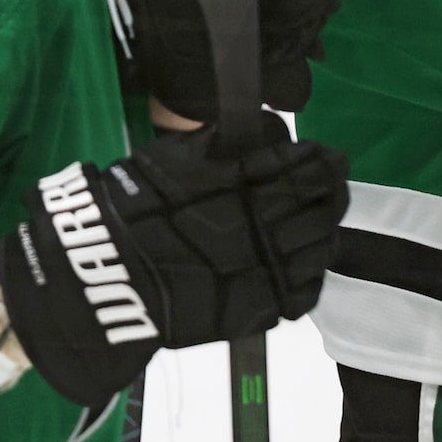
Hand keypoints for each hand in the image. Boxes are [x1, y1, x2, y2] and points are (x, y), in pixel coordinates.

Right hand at [0, 125, 348, 408]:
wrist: (106, 274)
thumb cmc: (129, 207)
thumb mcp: (170, 160)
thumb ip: (217, 147)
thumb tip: (254, 134)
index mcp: (242, 185)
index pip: (299, 167)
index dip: (318, 160)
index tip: (328, 154)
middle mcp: (262, 226)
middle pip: (317, 205)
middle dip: (330, 189)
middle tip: (335, 181)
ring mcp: (264, 270)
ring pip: (318, 247)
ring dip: (327, 228)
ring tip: (327, 217)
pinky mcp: (258, 307)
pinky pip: (303, 290)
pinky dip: (311, 272)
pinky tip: (307, 262)